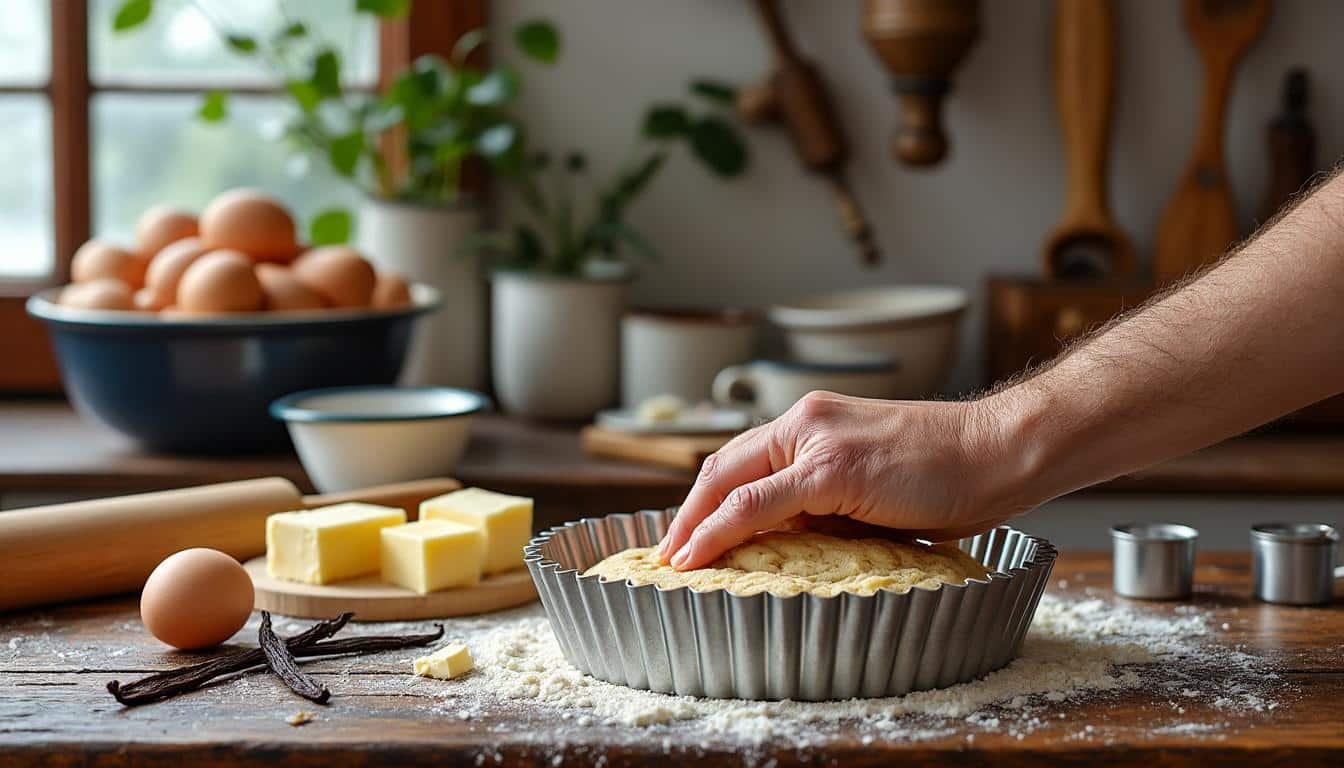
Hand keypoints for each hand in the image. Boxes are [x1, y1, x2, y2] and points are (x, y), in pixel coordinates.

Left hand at [656, 391, 1030, 569]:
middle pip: (722, 467)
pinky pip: (756, 504)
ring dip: (693, 525)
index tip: (686, 534)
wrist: (997, 451)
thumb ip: (827, 505)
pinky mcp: (831, 468)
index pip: (741, 460)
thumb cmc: (948, 474)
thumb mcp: (872, 487)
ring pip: (731, 483)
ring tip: (675, 561)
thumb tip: (788, 543)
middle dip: (687, 513)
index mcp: (813, 422)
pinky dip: (719, 530)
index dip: (705, 500)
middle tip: (667, 553)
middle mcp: (805, 421)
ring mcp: (816, 441)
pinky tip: (700, 554)